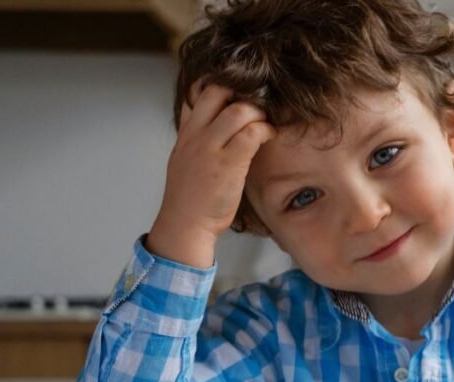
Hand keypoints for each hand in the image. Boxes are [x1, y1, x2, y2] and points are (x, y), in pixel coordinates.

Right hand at [149, 79, 276, 265]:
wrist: (185, 224)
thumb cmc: (189, 197)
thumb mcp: (184, 158)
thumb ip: (196, 137)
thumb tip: (214, 122)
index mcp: (186, 132)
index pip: (198, 91)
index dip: (221, 85)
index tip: (238, 94)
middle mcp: (196, 135)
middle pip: (218, 91)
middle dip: (242, 93)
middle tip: (255, 108)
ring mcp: (211, 148)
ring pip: (239, 110)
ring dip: (258, 112)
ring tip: (265, 124)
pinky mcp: (229, 164)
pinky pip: (252, 134)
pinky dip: (265, 130)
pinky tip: (269, 136)